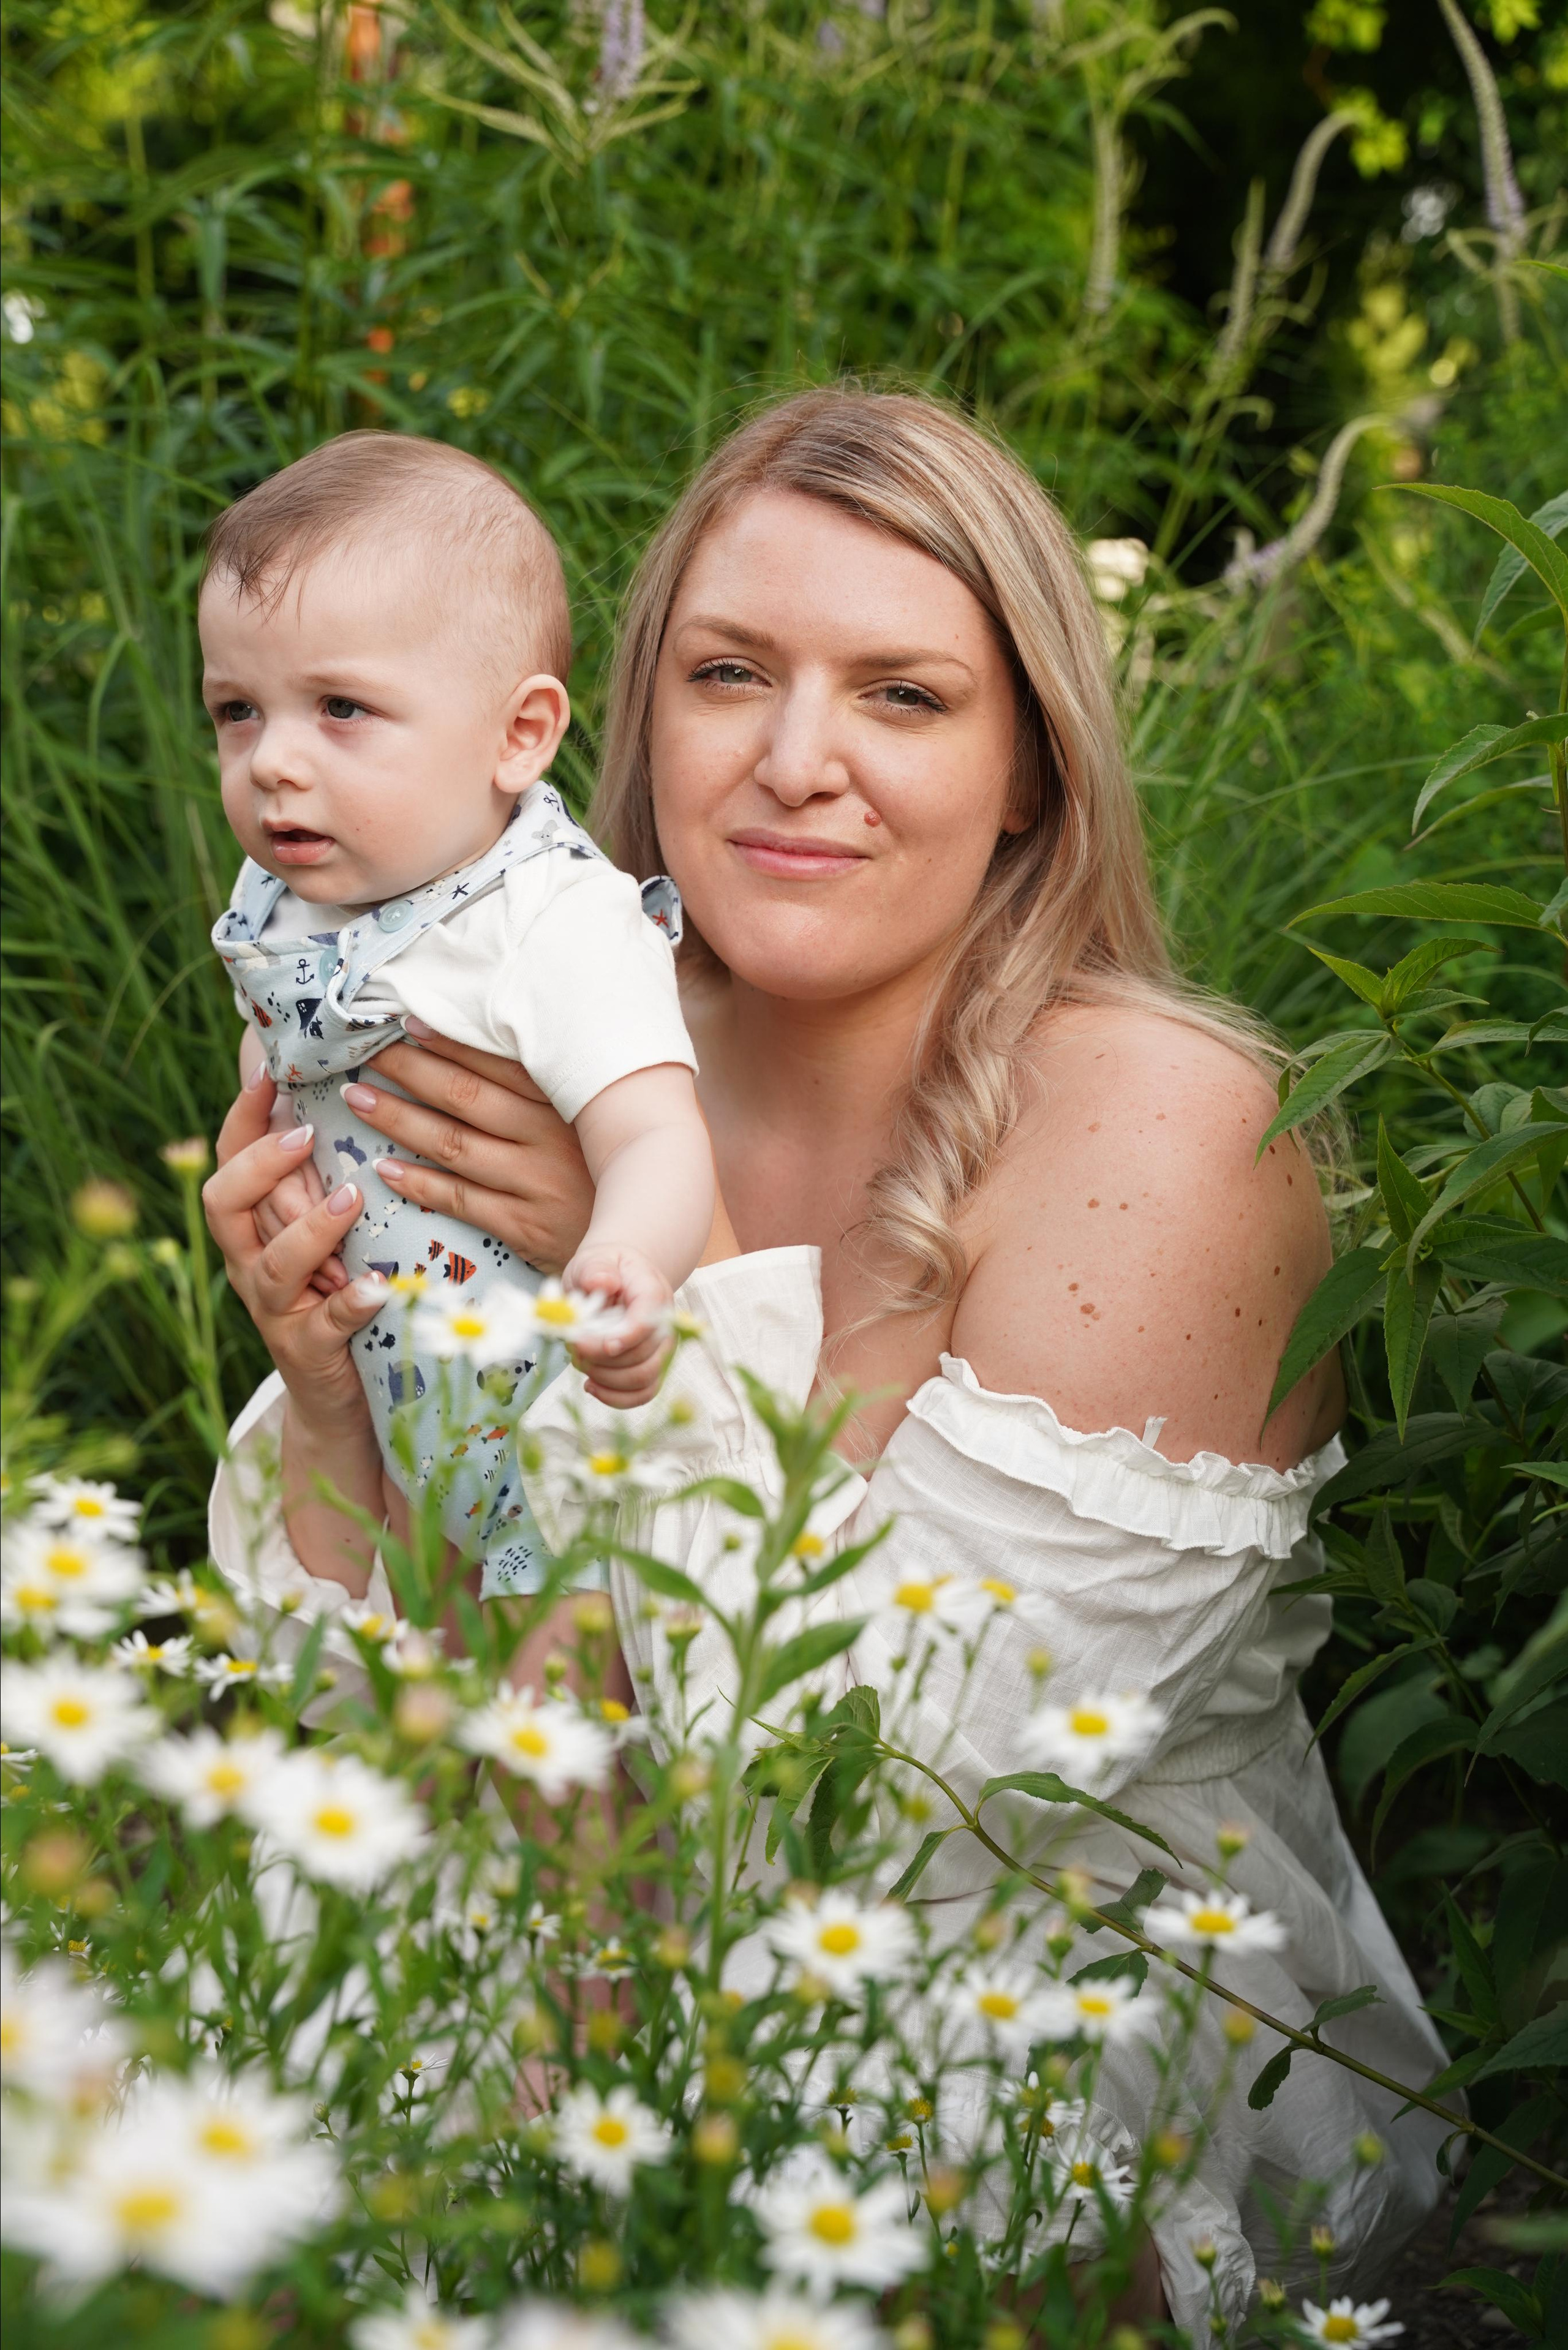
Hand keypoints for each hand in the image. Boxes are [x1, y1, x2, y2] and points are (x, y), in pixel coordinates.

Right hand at [205, 1065, 387, 1424]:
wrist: (338, 1393)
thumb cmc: (340, 1290)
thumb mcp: (329, 1229)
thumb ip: (325, 1177)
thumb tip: (347, 1097)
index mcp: (250, 1225)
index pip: (228, 1160)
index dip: (242, 1116)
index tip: (268, 1072)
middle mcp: (249, 1262)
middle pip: (223, 1203)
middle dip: (262, 1164)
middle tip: (306, 1134)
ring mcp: (274, 1309)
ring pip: (273, 1262)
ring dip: (311, 1227)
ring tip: (351, 1200)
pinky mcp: (306, 1352)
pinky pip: (323, 1325)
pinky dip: (351, 1303)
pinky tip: (378, 1285)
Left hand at [337, 1020, 595, 1275]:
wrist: (643, 1246)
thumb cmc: (609, 1175)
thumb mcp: (595, 1124)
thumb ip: (554, 1088)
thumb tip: (498, 1045)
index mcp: (567, 1105)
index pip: (499, 1064)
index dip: (450, 1042)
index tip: (409, 1023)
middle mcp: (551, 1139)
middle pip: (466, 1098)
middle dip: (410, 1071)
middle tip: (367, 1052)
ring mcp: (536, 1184)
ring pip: (454, 1144)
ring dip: (400, 1119)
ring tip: (359, 1098)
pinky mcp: (525, 1226)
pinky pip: (461, 1199)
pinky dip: (419, 1182)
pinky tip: (384, 1167)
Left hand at [563, 1243, 673, 1407]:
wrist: (616, 1278)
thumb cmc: (603, 1270)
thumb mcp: (594, 1260)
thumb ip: (596, 1269)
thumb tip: (601, 1282)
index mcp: (653, 1293)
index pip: (649, 1319)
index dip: (627, 1336)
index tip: (597, 1344)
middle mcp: (665, 1324)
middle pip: (644, 1355)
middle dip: (602, 1359)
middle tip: (573, 1349)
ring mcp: (661, 1349)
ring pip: (644, 1379)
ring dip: (606, 1379)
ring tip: (580, 1363)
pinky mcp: (652, 1368)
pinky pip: (643, 1394)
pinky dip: (615, 1397)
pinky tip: (591, 1386)